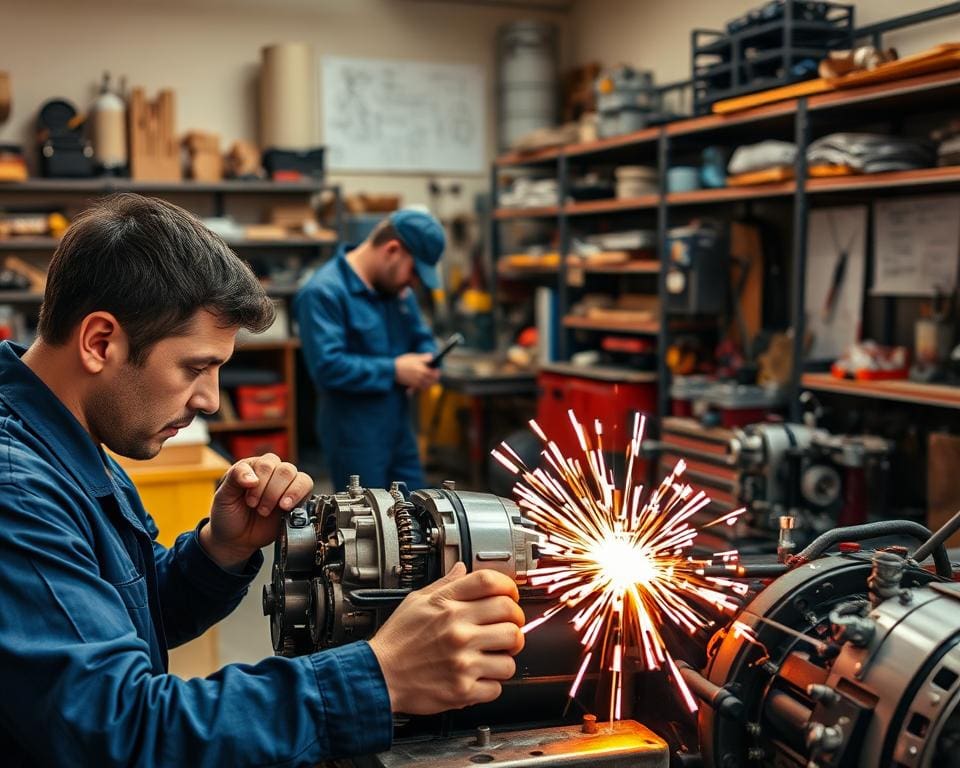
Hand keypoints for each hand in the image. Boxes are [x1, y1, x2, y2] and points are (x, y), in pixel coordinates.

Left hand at [200, 453, 312, 569]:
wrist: (236, 539)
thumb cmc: (228, 514)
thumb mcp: (223, 495)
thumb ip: (235, 478)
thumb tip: (253, 477)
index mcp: (255, 466)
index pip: (266, 463)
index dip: (260, 482)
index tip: (249, 501)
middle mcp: (273, 472)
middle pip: (285, 470)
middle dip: (271, 492)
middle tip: (257, 507)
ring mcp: (286, 485)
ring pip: (299, 478)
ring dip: (284, 496)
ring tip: (270, 509)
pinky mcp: (297, 499)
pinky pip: (307, 488)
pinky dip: (298, 497)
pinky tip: (286, 508)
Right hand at [368, 563, 524, 713]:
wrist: (378, 676)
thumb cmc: (396, 641)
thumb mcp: (416, 601)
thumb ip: (444, 584)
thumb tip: (462, 569)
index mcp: (447, 606)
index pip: (491, 583)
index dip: (508, 586)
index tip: (510, 595)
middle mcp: (458, 631)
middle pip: (511, 616)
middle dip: (515, 621)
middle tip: (508, 627)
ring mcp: (463, 661)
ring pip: (511, 654)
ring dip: (506, 655)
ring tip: (493, 655)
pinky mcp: (463, 689)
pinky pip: (498, 685)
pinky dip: (492, 683)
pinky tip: (480, 676)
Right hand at [394, 352, 440, 390]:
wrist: (392, 370)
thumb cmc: (403, 362)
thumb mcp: (414, 357)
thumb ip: (424, 358)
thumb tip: (432, 357)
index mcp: (423, 370)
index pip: (435, 374)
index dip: (437, 372)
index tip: (437, 370)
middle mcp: (421, 378)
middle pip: (432, 381)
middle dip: (435, 378)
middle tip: (435, 375)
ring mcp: (416, 383)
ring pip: (427, 386)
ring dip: (429, 383)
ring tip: (429, 380)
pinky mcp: (412, 386)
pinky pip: (419, 389)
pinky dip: (421, 388)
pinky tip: (421, 384)